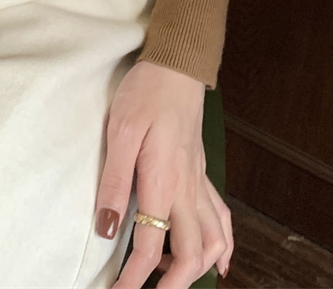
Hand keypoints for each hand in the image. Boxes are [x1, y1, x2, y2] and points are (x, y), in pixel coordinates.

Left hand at [96, 60, 232, 287]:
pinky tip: (218, 258)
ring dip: (199, 268)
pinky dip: (223, 244)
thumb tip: (108, 228)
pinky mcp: (201, 172)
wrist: (177, 66)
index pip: (152, 247)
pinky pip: (221, 216)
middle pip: (192, 255)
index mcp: (164, 182)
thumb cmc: (146, 93)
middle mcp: (188, 189)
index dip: (133, 279)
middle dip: (172, 285)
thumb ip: (115, 182)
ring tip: (172, 279)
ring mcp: (199, 182)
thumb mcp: (120, 132)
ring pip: (214, 241)